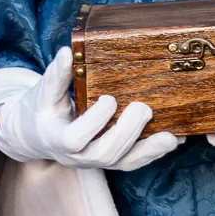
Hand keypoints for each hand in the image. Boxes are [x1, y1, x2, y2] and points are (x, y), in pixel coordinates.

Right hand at [0, 49, 180, 170]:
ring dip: (149, 149)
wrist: (39, 136)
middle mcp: (79, 156)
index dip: (94, 122)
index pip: (75, 139)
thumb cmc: (43, 111)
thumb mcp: (43, 94)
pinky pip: (135, 161)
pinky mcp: (113, 161)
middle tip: (143, 108)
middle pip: (105, 153)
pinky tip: (175, 138)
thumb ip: (56, 76)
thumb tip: (67, 53)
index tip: (109, 99)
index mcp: (58, 139)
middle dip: (127, 132)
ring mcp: (97, 161)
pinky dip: (156, 152)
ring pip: (125, 162)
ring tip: (170, 136)